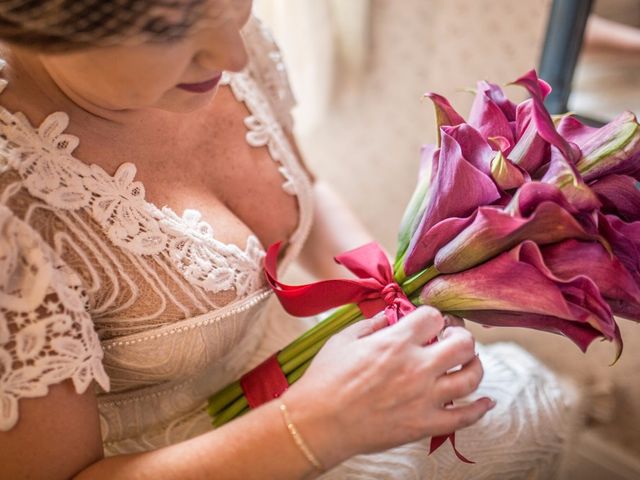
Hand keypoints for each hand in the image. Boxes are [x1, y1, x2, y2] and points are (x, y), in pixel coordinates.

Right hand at [283, 306, 493, 467]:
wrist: (318, 424)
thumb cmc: (325, 379)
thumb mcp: (343, 340)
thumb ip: (371, 324)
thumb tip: (389, 315)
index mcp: (395, 342)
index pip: (434, 316)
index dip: (434, 316)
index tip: (428, 322)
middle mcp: (416, 367)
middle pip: (463, 343)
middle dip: (461, 335)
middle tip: (452, 338)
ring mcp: (424, 397)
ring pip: (471, 376)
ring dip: (475, 365)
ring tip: (468, 363)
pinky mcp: (424, 424)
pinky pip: (465, 417)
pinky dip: (481, 408)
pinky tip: (486, 401)